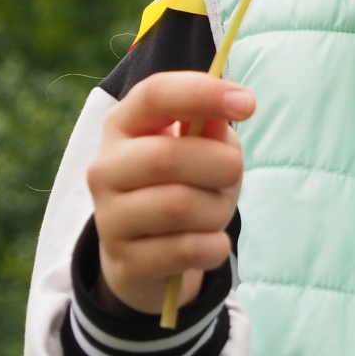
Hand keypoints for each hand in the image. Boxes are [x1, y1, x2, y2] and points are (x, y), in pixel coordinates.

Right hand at [86, 71, 253, 314]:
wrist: (149, 255)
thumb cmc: (184, 184)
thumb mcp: (203, 148)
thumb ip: (213, 127)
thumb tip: (226, 110)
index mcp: (125, 125)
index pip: (154, 94)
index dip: (202, 93)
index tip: (248, 104)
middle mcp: (106, 168)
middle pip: (168, 157)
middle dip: (220, 166)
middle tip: (233, 174)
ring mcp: (108, 218)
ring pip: (179, 206)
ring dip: (218, 209)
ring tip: (216, 211)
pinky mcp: (125, 262)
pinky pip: (187, 250)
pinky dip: (214, 245)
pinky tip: (209, 241)